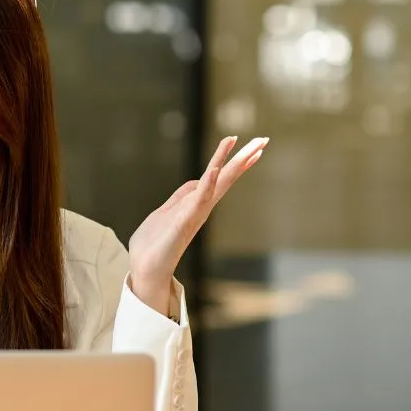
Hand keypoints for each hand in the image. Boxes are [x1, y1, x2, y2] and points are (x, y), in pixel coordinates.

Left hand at [127, 135, 267, 313]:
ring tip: (250, 147)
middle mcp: (200, 208)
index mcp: (196, 204)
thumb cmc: (154, 245)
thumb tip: (195, 181)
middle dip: (244, 159)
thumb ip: (180, 198)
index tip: (256, 147)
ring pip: (217, 184)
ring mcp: (194, 214)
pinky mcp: (183, 221)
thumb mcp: (166, 212)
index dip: (236, 161)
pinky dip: (207, 183)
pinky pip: (197, 198)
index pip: (220, 178)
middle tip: (264, 140)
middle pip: (226, 178)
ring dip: (232, 164)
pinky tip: (214, 169)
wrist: (145, 270)